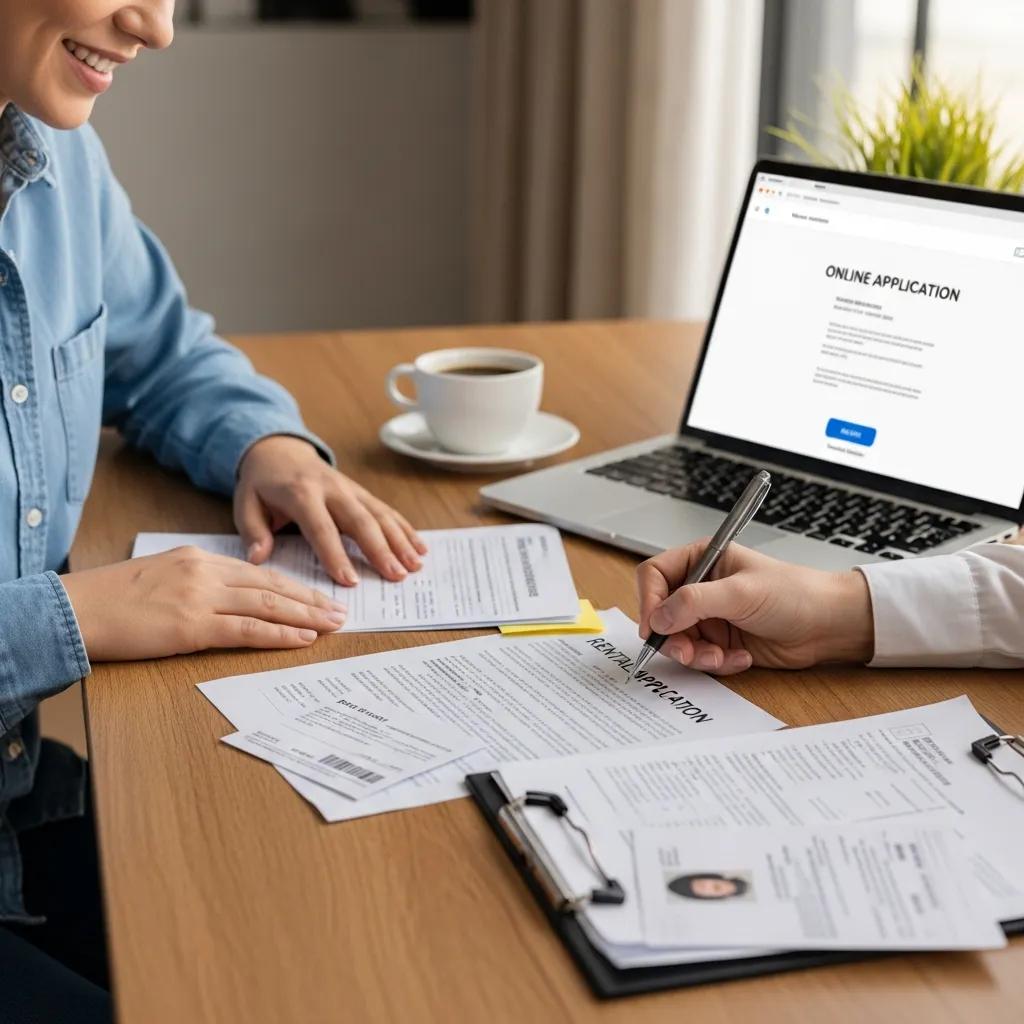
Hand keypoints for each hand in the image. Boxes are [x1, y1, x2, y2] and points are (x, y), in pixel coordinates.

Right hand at [62, 547, 347, 660]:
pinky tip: (302, 639)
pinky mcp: (191, 626)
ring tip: (332, 625)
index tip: (317, 596)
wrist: (76, 609)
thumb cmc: (113, 599)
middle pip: (271, 586)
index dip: (292, 587)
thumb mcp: (162, 577)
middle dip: (310, 599)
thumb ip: (198, 583)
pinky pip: (246, 630)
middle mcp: (206, 572)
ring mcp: (200, 598)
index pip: (258, 573)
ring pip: (267, 605)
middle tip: (339, 610)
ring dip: (305, 617)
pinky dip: (278, 634)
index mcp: (200, 558)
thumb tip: (230, 598)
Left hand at [234, 436, 427, 584]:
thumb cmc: (262, 483)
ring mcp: (351, 489)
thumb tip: (258, 558)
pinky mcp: (362, 492)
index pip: (320, 527)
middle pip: (360, 520)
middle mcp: (332, 489)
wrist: (280, 449)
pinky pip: (386, 510)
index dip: (335, 554)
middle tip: (396, 575)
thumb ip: (252, 530)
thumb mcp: (245, 502)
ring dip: (400, 540)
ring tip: (415, 565)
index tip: (349, 580)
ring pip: (380, 514)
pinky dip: (405, 528)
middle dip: (380, 548)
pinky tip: (420, 547)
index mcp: (301, 493)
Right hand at [636, 540, 873, 673]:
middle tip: (688, 652)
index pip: (654, 575)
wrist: (828, 625)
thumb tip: (658, 616)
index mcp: (701, 559)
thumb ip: (694, 602)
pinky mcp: (720, 641)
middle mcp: (700, 586)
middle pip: (660, 613)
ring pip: (677, 640)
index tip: (654, 626)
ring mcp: (709, 616)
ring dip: (696, 654)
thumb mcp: (740, 593)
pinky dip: (716, 663)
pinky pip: (699, 657)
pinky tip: (740, 656)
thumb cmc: (794, 593)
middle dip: (673, 636)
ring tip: (721, 656)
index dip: (649, 600)